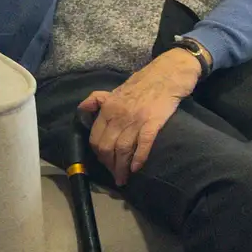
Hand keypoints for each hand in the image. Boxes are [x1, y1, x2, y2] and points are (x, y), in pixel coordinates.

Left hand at [78, 49, 202, 184]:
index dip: (98, 154)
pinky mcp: (153, 122)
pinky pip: (143, 144)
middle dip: (108, 165)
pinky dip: (138, 159)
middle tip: (114, 174)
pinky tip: (136, 168)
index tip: (104, 163)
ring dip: (121, 168)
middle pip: (106, 147)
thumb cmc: (144, 82)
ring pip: (122, 149)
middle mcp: (119, 114)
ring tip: (123, 179)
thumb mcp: (116, 89)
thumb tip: (83, 109)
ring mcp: (136, 119)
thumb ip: (98, 100)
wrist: (169, 72)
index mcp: (108, 107)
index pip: (95, 137)